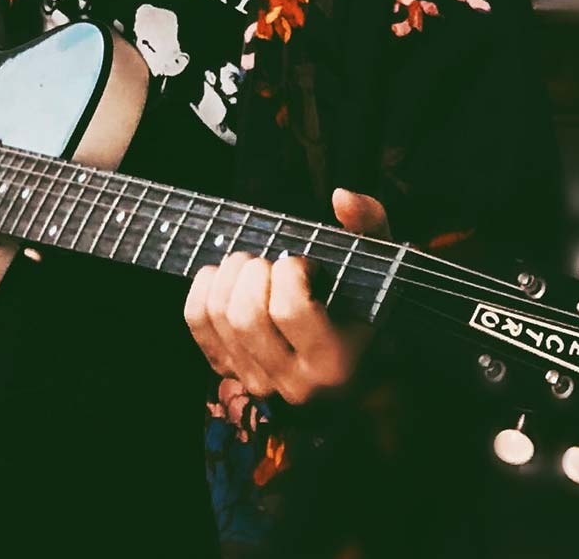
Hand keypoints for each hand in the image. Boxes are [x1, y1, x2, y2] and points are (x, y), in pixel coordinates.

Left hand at [185, 188, 390, 406]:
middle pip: (246, 314)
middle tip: (273, 262)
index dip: (291, 271)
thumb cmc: (365, 312)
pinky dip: (205, 286)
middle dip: (254, 270)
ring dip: (230, 273)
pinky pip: (197, 320)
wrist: (352, 373)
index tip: (305, 265)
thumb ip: (371, 226)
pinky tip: (229, 278)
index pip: (289, 309)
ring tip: (254, 266)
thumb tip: (341, 197)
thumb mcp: (381, 269)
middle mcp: (289, 381)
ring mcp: (254, 378)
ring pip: (219, 315)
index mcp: (332, 362)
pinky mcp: (227, 368)